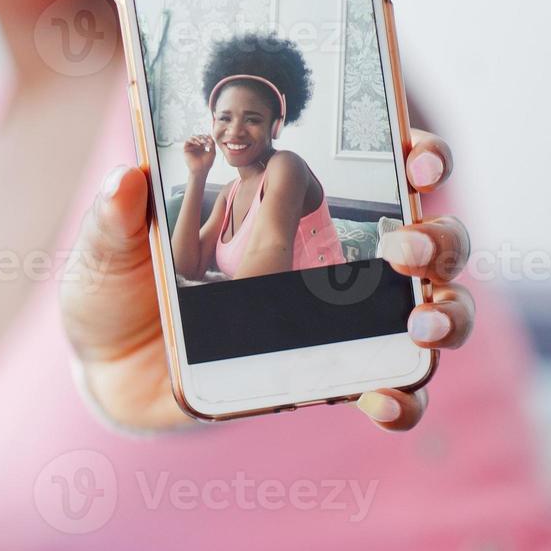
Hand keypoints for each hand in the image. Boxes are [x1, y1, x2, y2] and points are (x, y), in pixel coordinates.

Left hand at [60, 128, 468, 432]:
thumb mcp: (108, 247)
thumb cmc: (119, 289)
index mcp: (285, 206)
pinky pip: (387, 389)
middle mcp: (327, 259)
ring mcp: (336, 322)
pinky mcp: (324, 378)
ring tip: (418, 322)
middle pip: (426, 238)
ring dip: (444, 313)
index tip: (416, 157)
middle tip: (405, 246)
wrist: (106, 370)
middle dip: (437, 236)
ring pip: (429, 310)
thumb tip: (127, 177)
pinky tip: (382, 397)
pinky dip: (401, 396)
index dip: (414, 154)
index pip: (375, 166)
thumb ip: (117, 216)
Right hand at [182, 135, 214, 177]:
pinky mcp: (186, 149)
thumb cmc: (207, 163)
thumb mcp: (212, 152)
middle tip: (206, 141)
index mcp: (202, 147)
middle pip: (198, 137)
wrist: (201, 170)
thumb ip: (212, 144)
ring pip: (192, 138)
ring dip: (197, 138)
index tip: (210, 140)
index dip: (206, 137)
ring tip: (202, 141)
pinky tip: (197, 143)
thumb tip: (210, 136)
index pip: (203, 138)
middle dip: (202, 137)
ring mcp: (191, 148)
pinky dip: (192, 140)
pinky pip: (187, 141)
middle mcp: (196, 147)